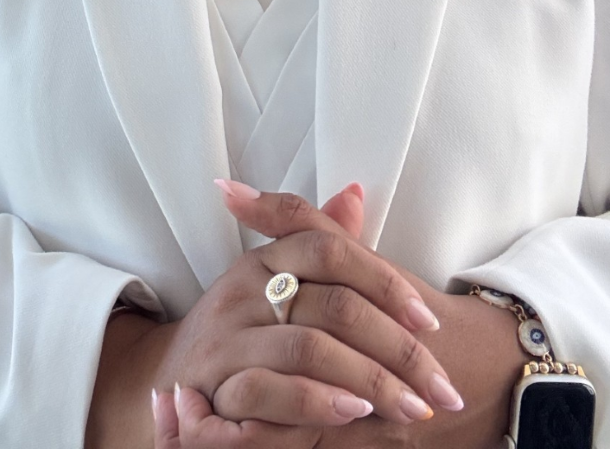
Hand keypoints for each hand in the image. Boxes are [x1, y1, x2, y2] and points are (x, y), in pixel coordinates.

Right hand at [149, 182, 462, 437]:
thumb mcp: (275, 281)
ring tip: (411, 408)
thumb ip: (321, 243)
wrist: (168, 383)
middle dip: (398, 349)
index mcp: (264, 258)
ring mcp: (225, 338)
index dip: (384, 281)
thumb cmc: (241, 332)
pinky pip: (269, 392)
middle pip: (333, 304)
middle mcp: (242, 290)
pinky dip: (318, 404)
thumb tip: (355, 192)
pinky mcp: (211, 388)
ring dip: (370, 382)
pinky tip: (355, 416)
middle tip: (441, 388)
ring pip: (309, 349)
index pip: (329, 247)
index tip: (431, 321)